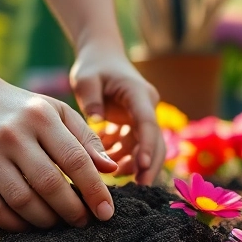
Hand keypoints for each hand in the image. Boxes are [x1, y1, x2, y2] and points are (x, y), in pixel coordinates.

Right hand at [0, 64, 117, 230]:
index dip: (94, 190)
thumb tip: (111, 169)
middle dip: (72, 211)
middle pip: (50, 185)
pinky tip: (29, 225)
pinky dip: (16, 224)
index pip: (75, 160)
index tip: (106, 213)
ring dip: (46, 221)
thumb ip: (85, 139)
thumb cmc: (20, 109)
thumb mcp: (55, 111)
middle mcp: (12, 134)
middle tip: (83, 222)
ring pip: (22, 201)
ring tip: (57, 223)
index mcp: (40, 116)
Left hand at [69, 40, 162, 184]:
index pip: (148, 123)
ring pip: (146, 146)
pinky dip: (122, 156)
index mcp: (138, 94)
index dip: (147, 146)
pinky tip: (106, 163)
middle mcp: (146, 106)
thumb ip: (90, 99)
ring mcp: (142, 115)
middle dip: (149, 164)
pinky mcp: (134, 123)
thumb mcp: (86, 79)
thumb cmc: (93, 66)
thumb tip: (95, 123)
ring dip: (134, 163)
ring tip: (116, 178)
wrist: (102, 55)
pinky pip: (134, 145)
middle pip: (156, 140)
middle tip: (139, 186)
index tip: (141, 166)